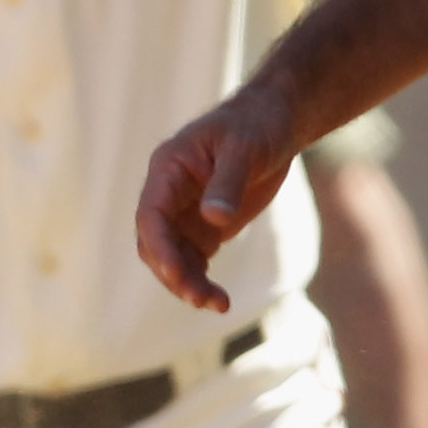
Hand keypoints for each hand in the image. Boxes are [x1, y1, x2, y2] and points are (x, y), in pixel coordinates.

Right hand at [133, 77, 296, 311]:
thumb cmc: (257, 125)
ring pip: (173, 258)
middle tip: (202, 299)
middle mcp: (169, 195)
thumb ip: (228, 183)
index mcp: (168, 171)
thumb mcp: (245, 149)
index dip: (160, 247)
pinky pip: (193, 261)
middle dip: (174, 274)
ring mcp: (184, 213)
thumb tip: (214, 220)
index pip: (151, 216)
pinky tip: (220, 300)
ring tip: (219, 305)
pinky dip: (202, 281)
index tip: (178, 274)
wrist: (277, 123)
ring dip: (188, 284)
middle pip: (155, 244)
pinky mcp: (204, 227)